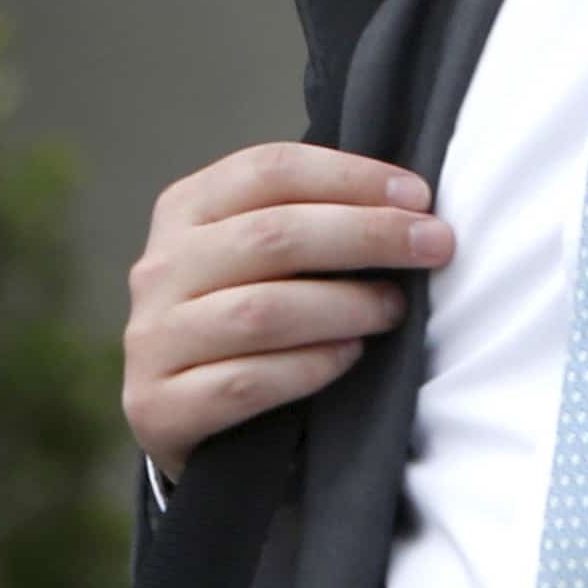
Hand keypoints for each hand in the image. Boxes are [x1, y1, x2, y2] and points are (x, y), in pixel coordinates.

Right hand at [121, 143, 454, 472]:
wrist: (179, 416)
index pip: (269, 170)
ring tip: (394, 309)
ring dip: (345, 305)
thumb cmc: (242, 319)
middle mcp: (159, 269)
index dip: (350, 177)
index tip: (418, 198)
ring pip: (261, 311)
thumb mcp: (255, 257)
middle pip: (271, 235)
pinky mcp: (159, 408)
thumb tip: (407, 204)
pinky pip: (246, 383)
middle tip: (433, 247)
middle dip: (366, 235)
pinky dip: (309, 367)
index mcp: (184, 211)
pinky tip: (350, 357)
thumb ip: (306, 222)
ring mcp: (153, 339)